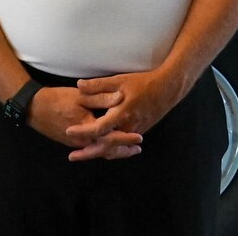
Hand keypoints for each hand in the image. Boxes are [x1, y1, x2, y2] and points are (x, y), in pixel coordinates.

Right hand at [28, 83, 143, 160]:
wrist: (34, 108)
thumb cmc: (57, 99)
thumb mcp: (81, 95)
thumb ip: (101, 96)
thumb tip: (121, 97)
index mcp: (86, 128)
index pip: (110, 138)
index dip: (126, 138)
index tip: (139, 137)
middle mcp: (81, 140)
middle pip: (106, 150)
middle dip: (123, 150)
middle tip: (138, 148)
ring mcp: (75, 143)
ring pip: (98, 151)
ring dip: (114, 151)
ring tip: (128, 149)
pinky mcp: (71, 142)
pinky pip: (91, 149)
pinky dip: (103, 149)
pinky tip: (109, 145)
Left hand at [75, 66, 189, 150]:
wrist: (168, 89)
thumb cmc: (144, 82)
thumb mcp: (120, 80)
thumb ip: (99, 85)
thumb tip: (79, 86)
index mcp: (121, 113)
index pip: (99, 128)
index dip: (83, 131)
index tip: (68, 131)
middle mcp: (128, 126)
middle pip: (105, 146)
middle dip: (87, 153)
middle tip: (71, 156)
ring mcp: (134, 131)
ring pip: (114, 148)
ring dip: (97, 152)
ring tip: (81, 155)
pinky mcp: (138, 131)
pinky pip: (121, 145)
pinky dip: (110, 149)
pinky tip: (100, 149)